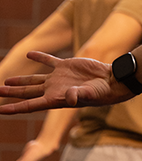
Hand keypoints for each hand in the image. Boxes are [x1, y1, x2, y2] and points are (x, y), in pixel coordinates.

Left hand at [0, 52, 131, 114]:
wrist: (112, 81)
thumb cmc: (102, 92)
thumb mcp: (90, 95)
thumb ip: (78, 95)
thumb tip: (70, 97)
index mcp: (55, 99)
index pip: (30, 105)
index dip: (14, 108)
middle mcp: (53, 90)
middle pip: (27, 92)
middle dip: (11, 94)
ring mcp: (58, 78)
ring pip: (34, 79)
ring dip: (20, 80)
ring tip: (6, 81)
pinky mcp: (66, 67)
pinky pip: (48, 61)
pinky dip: (39, 57)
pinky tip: (29, 53)